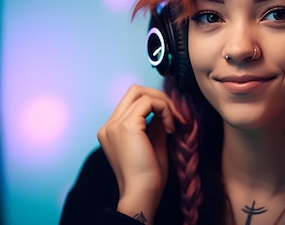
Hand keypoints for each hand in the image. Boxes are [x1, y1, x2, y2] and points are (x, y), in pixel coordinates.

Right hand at [97, 84, 183, 220]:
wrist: (141, 193)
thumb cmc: (148, 176)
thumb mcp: (153, 143)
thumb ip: (155, 124)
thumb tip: (164, 109)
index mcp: (111, 131)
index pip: (132, 102)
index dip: (155, 104)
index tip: (171, 119)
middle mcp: (109, 126)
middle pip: (134, 91)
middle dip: (159, 97)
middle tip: (176, 114)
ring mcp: (114, 124)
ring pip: (141, 93)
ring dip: (164, 103)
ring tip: (175, 122)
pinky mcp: (126, 125)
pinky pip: (149, 102)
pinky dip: (164, 109)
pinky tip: (171, 127)